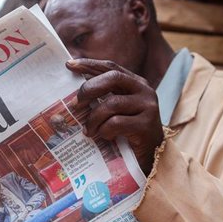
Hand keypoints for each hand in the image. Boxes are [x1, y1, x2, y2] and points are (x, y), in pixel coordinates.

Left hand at [67, 59, 163, 175]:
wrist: (153, 157)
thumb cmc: (128, 133)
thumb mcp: (116, 111)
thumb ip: (103, 98)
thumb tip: (74, 93)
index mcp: (136, 83)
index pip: (111, 67)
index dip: (90, 64)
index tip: (69, 65)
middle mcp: (145, 90)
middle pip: (113, 77)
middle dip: (89, 89)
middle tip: (74, 105)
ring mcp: (148, 107)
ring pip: (112, 103)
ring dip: (94, 118)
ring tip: (88, 131)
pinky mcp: (146, 125)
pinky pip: (116, 123)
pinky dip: (104, 130)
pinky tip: (105, 137)